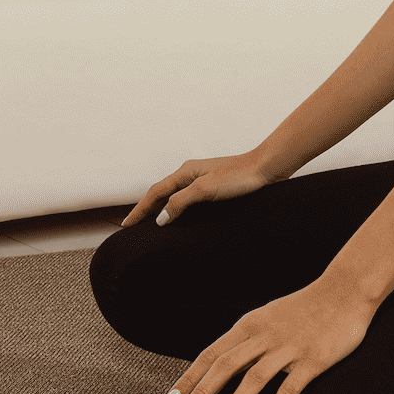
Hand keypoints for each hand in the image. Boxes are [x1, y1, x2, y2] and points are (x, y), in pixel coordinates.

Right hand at [118, 152, 276, 228]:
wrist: (267, 168)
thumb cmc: (239, 176)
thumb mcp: (206, 190)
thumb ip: (181, 202)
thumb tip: (161, 218)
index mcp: (186, 172)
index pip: (155, 193)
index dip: (140, 210)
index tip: (126, 224)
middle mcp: (191, 174)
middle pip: (162, 193)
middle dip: (146, 209)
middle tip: (133, 225)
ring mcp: (203, 181)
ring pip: (174, 196)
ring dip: (161, 209)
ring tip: (151, 223)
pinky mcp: (215, 189)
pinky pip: (188, 200)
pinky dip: (177, 209)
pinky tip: (181, 218)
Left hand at [162, 277, 374, 393]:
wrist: (345, 292)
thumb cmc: (304, 310)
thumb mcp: (267, 318)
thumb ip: (245, 341)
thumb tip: (219, 367)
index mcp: (249, 325)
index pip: (210, 354)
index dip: (189, 378)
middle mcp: (264, 336)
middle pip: (224, 367)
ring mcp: (288, 348)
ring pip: (253, 380)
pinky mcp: (313, 361)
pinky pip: (288, 390)